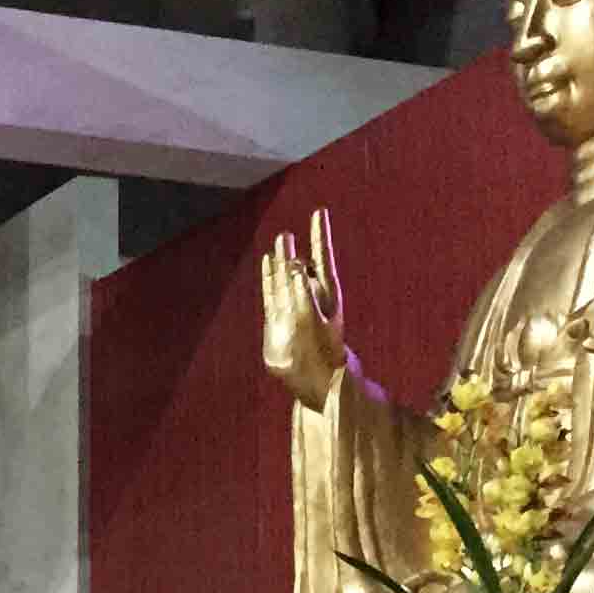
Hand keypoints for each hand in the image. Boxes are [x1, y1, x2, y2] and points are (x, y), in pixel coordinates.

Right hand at [260, 207, 348, 407]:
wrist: (317, 379)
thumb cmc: (322, 351)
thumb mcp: (314, 318)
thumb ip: (303, 290)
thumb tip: (294, 265)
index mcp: (326, 292)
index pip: (323, 256)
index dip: (320, 235)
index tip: (320, 213)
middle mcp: (311, 295)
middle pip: (301, 264)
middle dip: (295, 248)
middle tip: (287, 234)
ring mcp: (294, 306)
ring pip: (285, 276)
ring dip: (281, 260)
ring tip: (278, 243)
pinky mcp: (279, 318)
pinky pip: (273, 291)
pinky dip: (270, 277)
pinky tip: (267, 265)